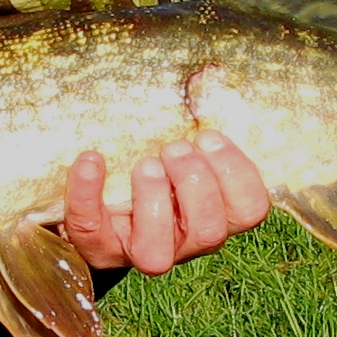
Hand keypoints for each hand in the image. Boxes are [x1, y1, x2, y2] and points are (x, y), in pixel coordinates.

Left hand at [61, 133, 269, 275]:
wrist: (100, 208)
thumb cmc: (155, 171)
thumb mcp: (183, 154)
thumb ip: (198, 136)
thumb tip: (205, 82)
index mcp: (215, 215)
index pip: (250, 210)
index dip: (236, 172)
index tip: (207, 136)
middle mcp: (186, 243)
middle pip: (210, 231)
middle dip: (195, 181)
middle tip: (173, 148)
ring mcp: (142, 251)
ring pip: (157, 254)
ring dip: (154, 198)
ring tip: (145, 163)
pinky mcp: (98, 248)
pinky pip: (90, 227)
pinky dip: (87, 191)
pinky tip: (91, 159)